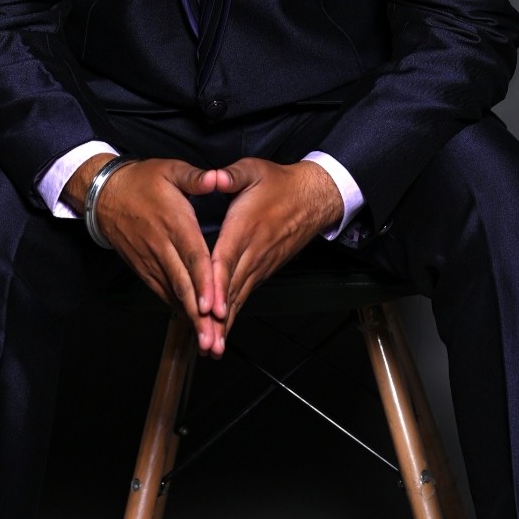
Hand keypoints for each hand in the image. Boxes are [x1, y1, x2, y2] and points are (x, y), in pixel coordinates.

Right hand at [64, 155, 226, 354]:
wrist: (105, 195)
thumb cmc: (142, 181)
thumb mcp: (170, 169)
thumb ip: (195, 177)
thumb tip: (218, 178)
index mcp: (174, 222)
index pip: (192, 257)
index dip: (203, 282)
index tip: (212, 306)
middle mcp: (162, 246)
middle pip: (183, 284)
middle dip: (199, 314)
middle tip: (212, 337)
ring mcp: (151, 261)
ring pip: (173, 293)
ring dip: (189, 318)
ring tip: (205, 340)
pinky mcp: (144, 268)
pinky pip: (162, 291)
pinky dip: (176, 308)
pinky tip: (190, 323)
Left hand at [208, 159, 343, 348]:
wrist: (313, 198)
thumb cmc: (279, 183)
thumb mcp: (254, 170)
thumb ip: (232, 175)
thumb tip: (214, 177)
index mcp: (245, 227)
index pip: (226, 260)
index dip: (215, 283)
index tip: (207, 306)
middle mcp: (252, 252)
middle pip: (230, 288)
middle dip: (216, 317)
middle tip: (204, 342)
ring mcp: (259, 264)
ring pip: (238, 297)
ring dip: (225, 324)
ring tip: (211, 348)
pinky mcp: (263, 271)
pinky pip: (244, 295)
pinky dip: (232, 315)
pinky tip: (221, 333)